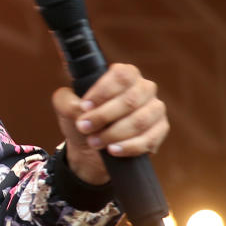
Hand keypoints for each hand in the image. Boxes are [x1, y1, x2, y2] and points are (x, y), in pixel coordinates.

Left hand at [51, 63, 168, 184]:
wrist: (90, 147)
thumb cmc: (81, 119)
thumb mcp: (66, 107)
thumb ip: (65, 100)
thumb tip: (79, 107)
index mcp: (124, 74)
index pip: (121, 76)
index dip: (102, 92)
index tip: (84, 107)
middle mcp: (144, 88)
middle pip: (130, 100)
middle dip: (103, 116)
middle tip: (84, 128)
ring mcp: (155, 108)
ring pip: (140, 121)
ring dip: (114, 134)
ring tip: (94, 142)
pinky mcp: (160, 130)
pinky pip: (149, 139)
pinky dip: (128, 146)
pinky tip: (113, 150)